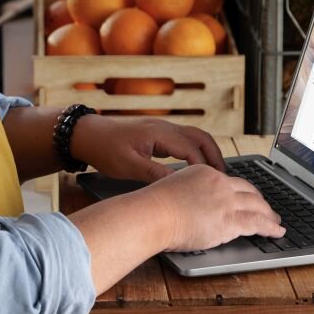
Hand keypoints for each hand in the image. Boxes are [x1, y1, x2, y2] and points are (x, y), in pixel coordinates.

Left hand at [71, 115, 226, 182]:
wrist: (88, 134)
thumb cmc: (105, 149)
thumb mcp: (128, 166)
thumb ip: (154, 174)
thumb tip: (177, 185)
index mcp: (159, 134)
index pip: (192, 150)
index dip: (205, 168)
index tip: (215, 185)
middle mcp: (165, 127)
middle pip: (201, 138)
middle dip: (215, 156)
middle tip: (225, 178)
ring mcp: (162, 128)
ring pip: (195, 136)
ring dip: (208, 152)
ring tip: (217, 174)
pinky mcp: (158, 133)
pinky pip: (185, 139)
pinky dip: (197, 150)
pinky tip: (198, 167)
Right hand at [144, 164, 285, 252]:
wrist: (154, 214)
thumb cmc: (154, 207)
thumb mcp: (172, 189)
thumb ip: (187, 193)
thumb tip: (190, 205)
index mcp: (204, 173)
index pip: (231, 181)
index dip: (243, 191)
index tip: (248, 197)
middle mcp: (219, 183)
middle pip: (249, 191)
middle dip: (261, 201)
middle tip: (267, 209)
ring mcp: (227, 201)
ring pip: (257, 207)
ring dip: (270, 215)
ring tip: (276, 222)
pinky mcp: (231, 220)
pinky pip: (258, 223)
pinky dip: (271, 228)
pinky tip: (277, 232)